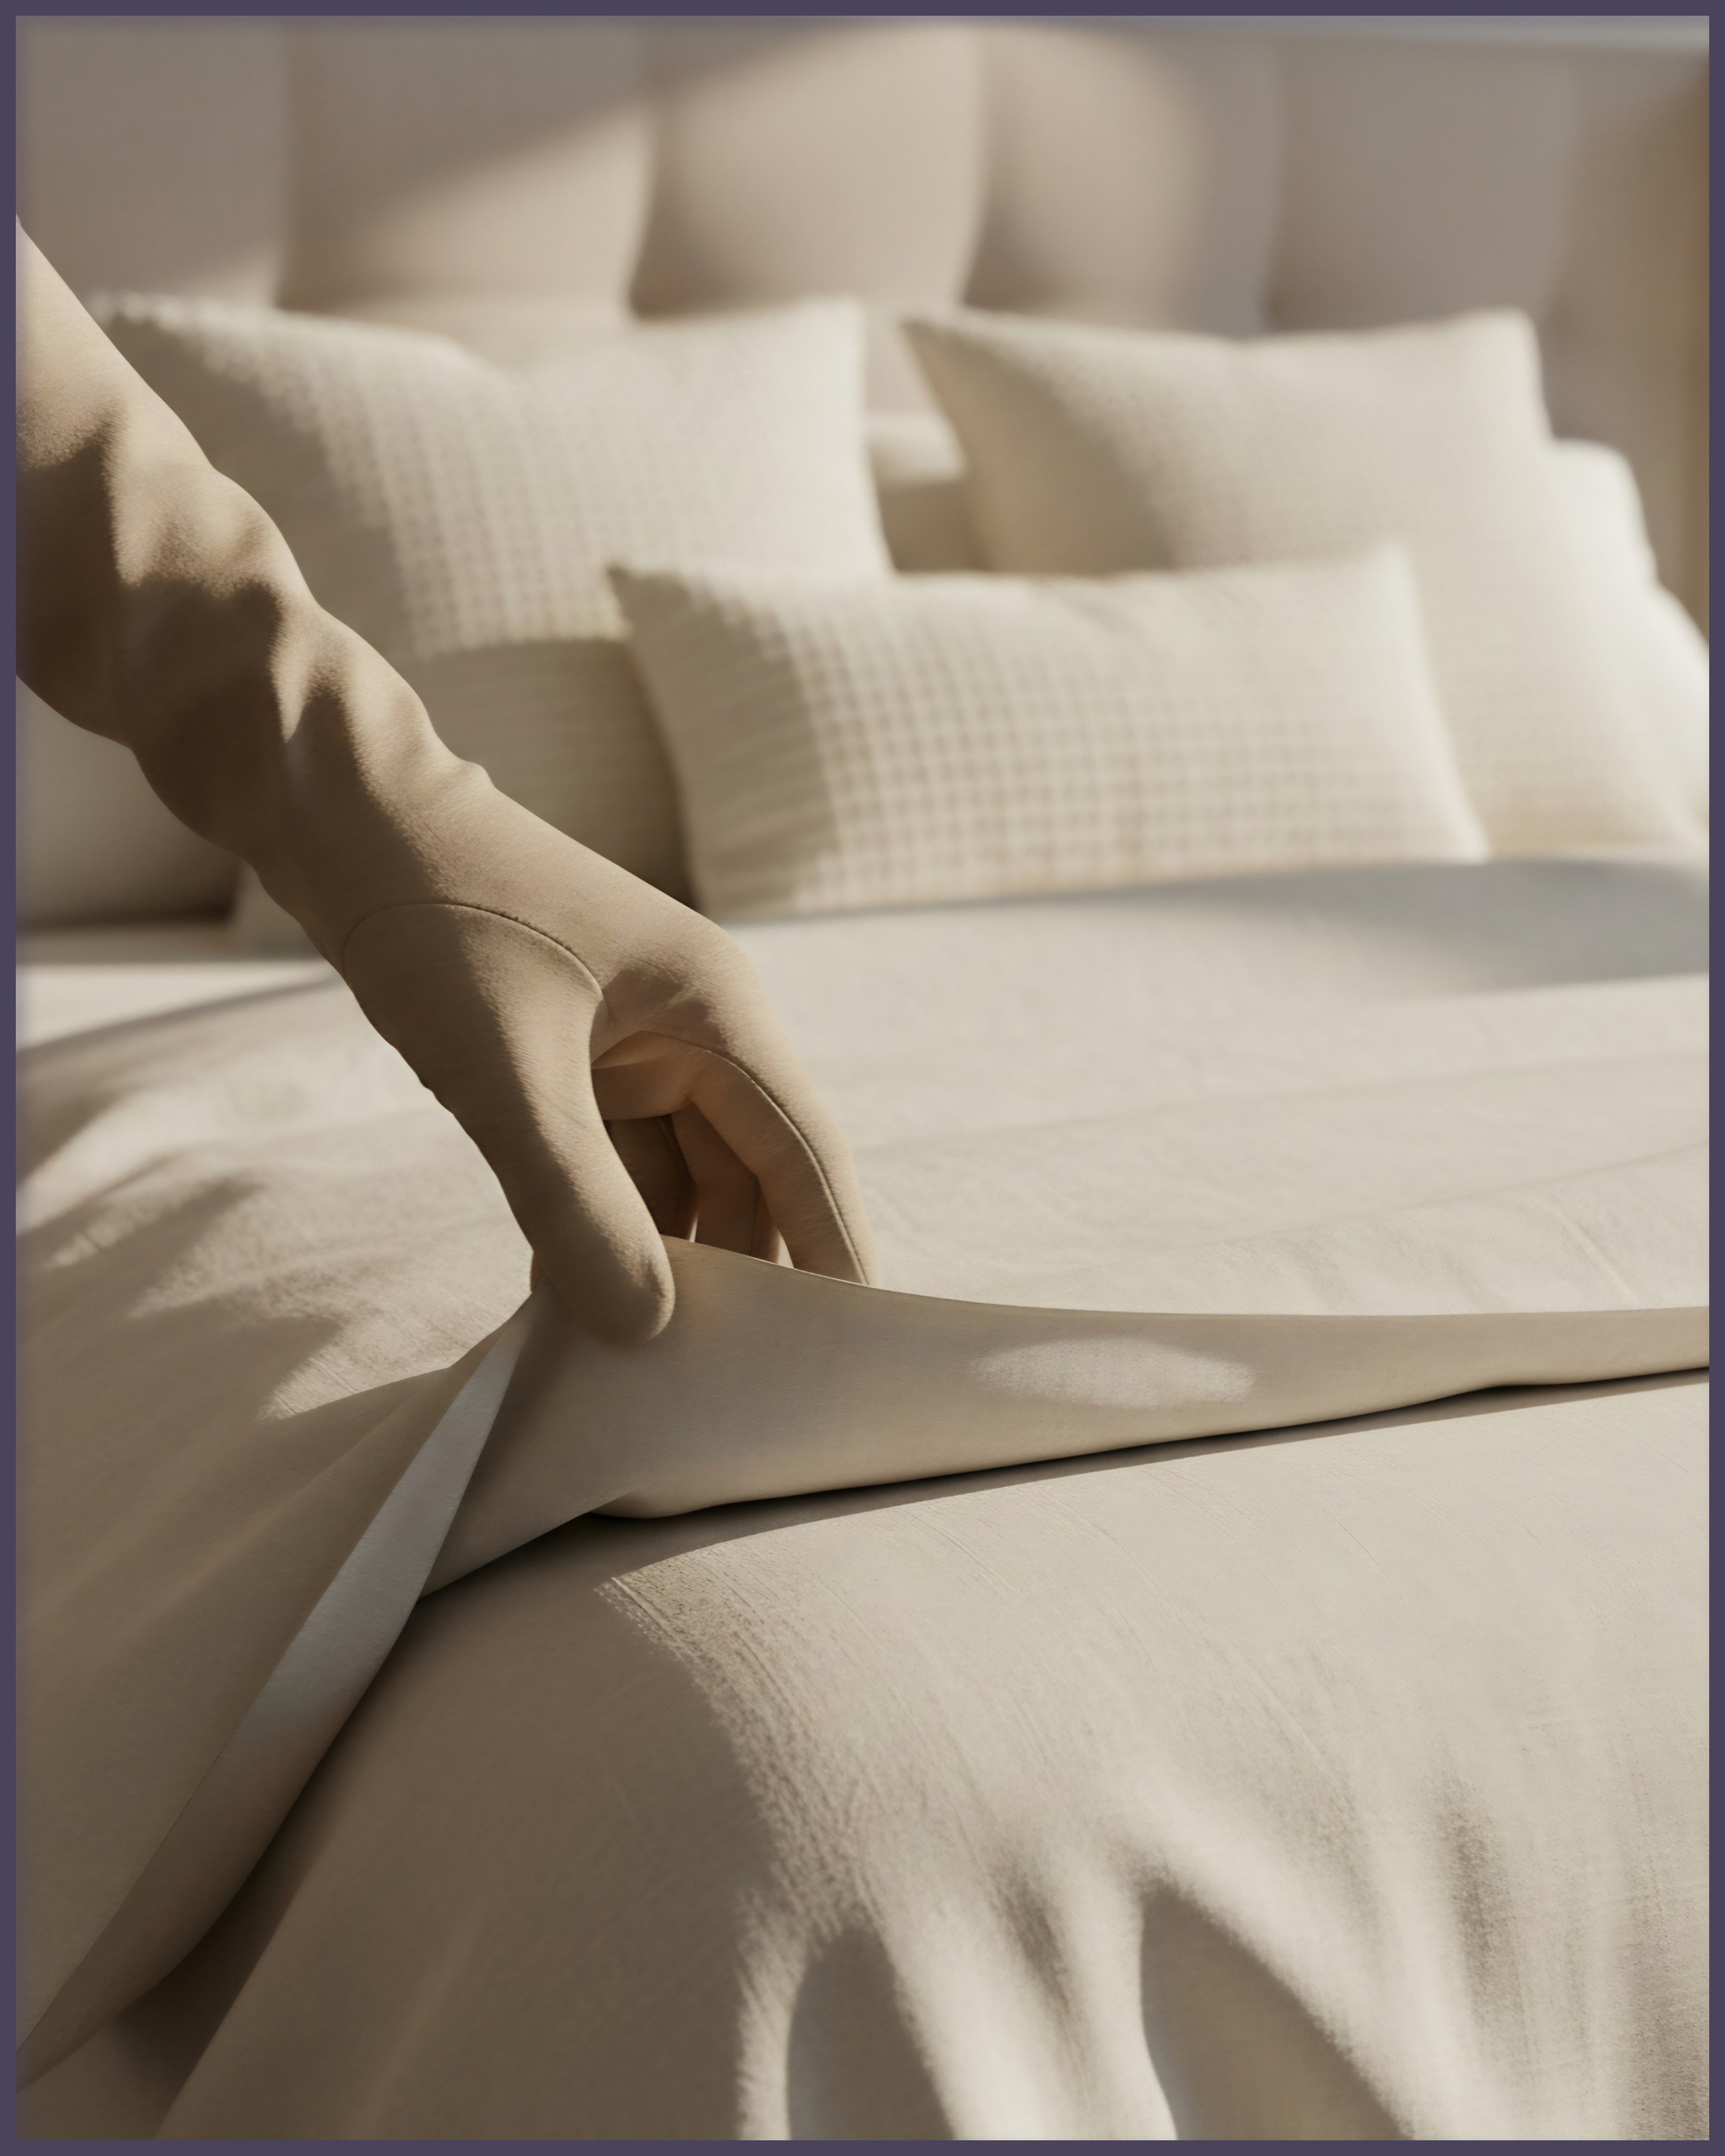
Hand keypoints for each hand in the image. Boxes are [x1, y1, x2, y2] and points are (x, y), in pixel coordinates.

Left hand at [332, 786, 876, 1343]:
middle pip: (747, 1180)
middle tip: (721, 1395)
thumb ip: (575, 1205)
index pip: (806, 1159)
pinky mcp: (570, 1057)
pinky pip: (608, 1164)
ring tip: (637, 1367)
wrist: (335, 813)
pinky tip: (567, 1299)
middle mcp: (694, 1031)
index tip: (847, 1365)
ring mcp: (630, 1044)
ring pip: (672, 1180)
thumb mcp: (505, 1074)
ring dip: (654, 1259)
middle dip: (736, 1278)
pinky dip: (594, 1227)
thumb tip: (641, 1329)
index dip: (832, 1261)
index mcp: (719, 1014)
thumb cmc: (436, 917)